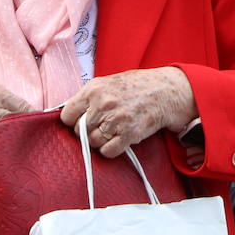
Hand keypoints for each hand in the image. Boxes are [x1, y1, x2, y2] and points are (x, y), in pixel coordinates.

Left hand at [60, 67, 196, 157]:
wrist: (168, 91)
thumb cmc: (139, 86)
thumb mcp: (109, 82)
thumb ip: (89, 97)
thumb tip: (71, 114)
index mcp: (94, 89)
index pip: (67, 115)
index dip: (73, 120)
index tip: (82, 120)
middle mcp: (102, 104)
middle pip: (79, 130)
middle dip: (89, 130)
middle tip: (103, 125)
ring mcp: (115, 120)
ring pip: (93, 142)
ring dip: (101, 141)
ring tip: (113, 131)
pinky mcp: (129, 134)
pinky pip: (108, 151)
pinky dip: (112, 149)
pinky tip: (120, 139)